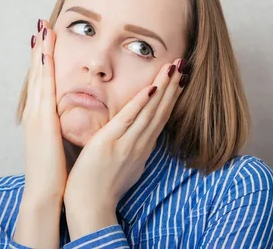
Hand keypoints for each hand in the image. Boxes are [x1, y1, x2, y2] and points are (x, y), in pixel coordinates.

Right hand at [20, 19, 64, 202]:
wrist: (45, 191)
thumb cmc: (54, 169)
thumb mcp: (57, 141)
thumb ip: (60, 126)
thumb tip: (67, 116)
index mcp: (40, 116)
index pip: (42, 81)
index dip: (42, 59)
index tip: (46, 39)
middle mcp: (35, 111)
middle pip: (37, 73)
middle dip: (38, 48)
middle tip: (41, 24)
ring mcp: (36, 114)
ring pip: (38, 75)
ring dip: (39, 51)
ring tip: (41, 30)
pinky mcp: (41, 120)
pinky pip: (43, 88)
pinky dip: (43, 69)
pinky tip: (45, 53)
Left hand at [63, 59, 186, 238]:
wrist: (90, 208)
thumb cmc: (102, 189)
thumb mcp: (124, 168)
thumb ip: (130, 150)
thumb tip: (135, 140)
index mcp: (142, 149)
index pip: (160, 118)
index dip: (171, 98)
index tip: (179, 81)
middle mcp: (140, 145)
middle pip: (161, 111)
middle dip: (172, 87)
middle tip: (182, 65)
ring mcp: (127, 144)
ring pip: (150, 111)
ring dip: (163, 87)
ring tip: (172, 67)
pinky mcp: (110, 143)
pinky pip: (129, 119)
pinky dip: (141, 103)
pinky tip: (151, 88)